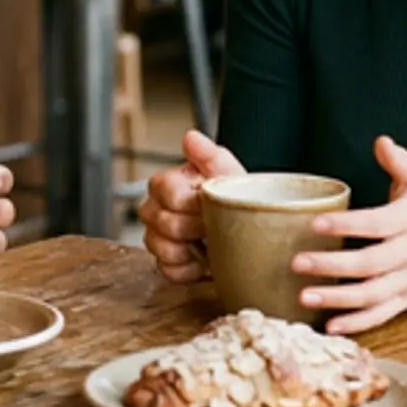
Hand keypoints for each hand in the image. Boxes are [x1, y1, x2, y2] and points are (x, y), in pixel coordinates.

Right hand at [139, 130, 245, 283]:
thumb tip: (191, 137)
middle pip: (161, 220)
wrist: (250, 234)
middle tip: (214, 225)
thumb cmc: (237, 201)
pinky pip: (167, 270)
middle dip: (193, 226)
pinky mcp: (165, 263)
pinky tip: (204, 261)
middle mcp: (157, 208)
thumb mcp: (229, 175)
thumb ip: (210, 155)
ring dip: (190, 249)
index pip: (164, 189)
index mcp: (168, 184)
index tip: (208, 204)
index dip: (188, 201)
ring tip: (210, 244)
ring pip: (160, 246)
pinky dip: (190, 269)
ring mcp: (158, 236)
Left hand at [295, 136, 406, 335]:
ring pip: (373, 295)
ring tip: (304, 297)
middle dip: (332, 266)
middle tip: (297, 263)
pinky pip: (381, 315)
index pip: (377, 223)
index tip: (315, 224)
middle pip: (370, 264)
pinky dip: (356, 323)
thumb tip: (381, 141)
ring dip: (337, 299)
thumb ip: (399, 161)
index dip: (347, 225)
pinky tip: (329, 326)